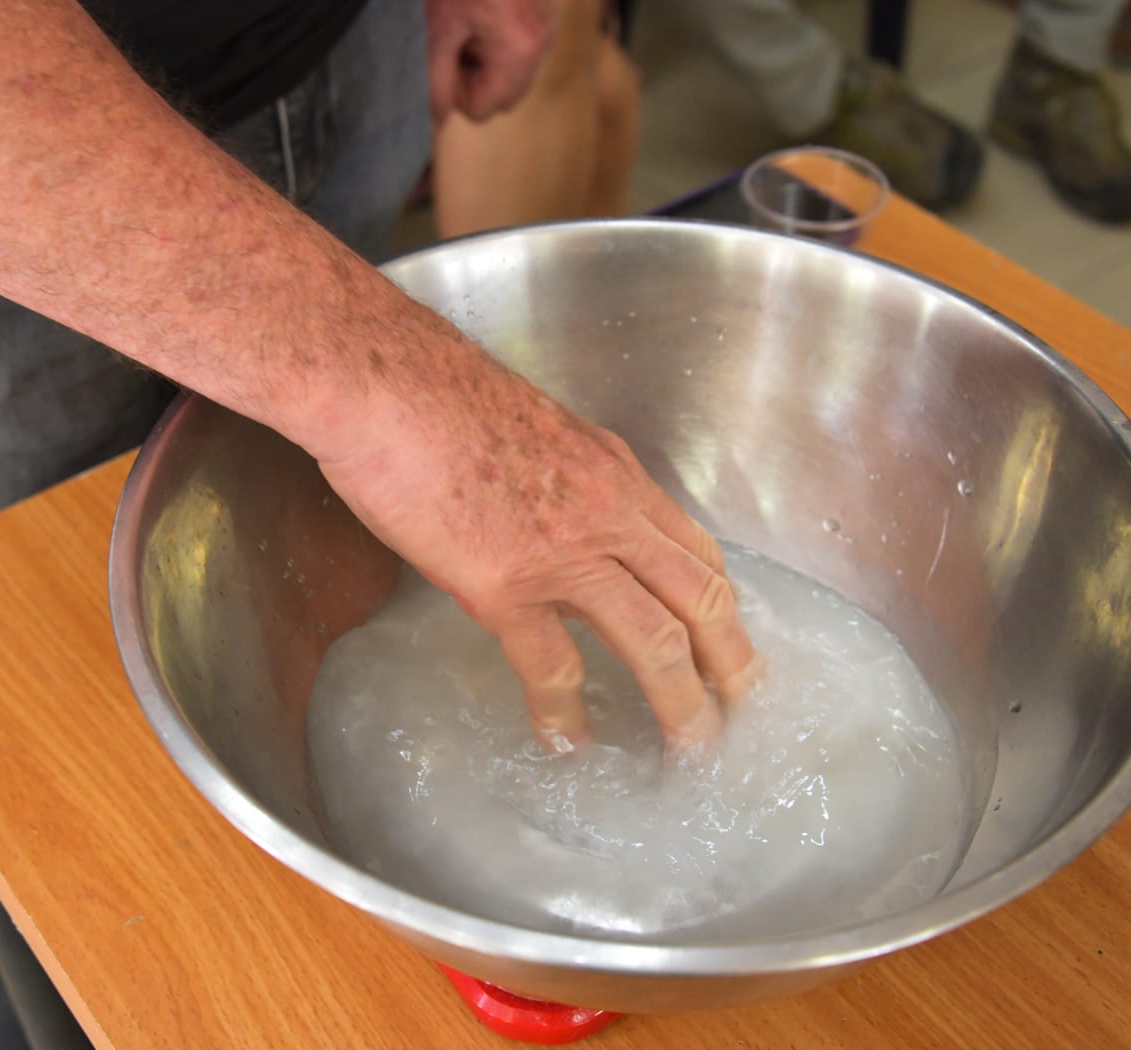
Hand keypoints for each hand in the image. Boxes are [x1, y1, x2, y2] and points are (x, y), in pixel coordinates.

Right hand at [314, 310, 758, 752]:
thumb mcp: (534, 430)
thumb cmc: (437, 394)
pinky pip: (554, 665)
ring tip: (690, 746)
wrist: (387, 384)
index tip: (728, 644)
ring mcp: (564, 551)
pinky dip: (566, 713)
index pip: (696, 548)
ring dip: (682, 701)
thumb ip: (564, 480)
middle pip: (702, 596)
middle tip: (743, 711)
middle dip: (733, 662)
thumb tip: (559, 520)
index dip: (721, 605)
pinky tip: (566, 741)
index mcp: (615, 474)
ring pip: (656, 639)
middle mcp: (609, 512)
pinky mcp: (507, 584)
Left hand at [424, 0, 554, 123]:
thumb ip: (436, 80)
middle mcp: (542, 46)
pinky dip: (498, 42)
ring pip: (511, 76)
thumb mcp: (438, 29)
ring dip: (486, 59)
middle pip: (502, 98)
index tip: (447, 54)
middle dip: (474, 77)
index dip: (456, 89)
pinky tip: (484, 11)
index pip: (481, 110)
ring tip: (471, 21)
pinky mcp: (547, 17)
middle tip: (457, 39)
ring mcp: (548, 30)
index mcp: (518, 53)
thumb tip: (438, 118)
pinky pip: (521, 52)